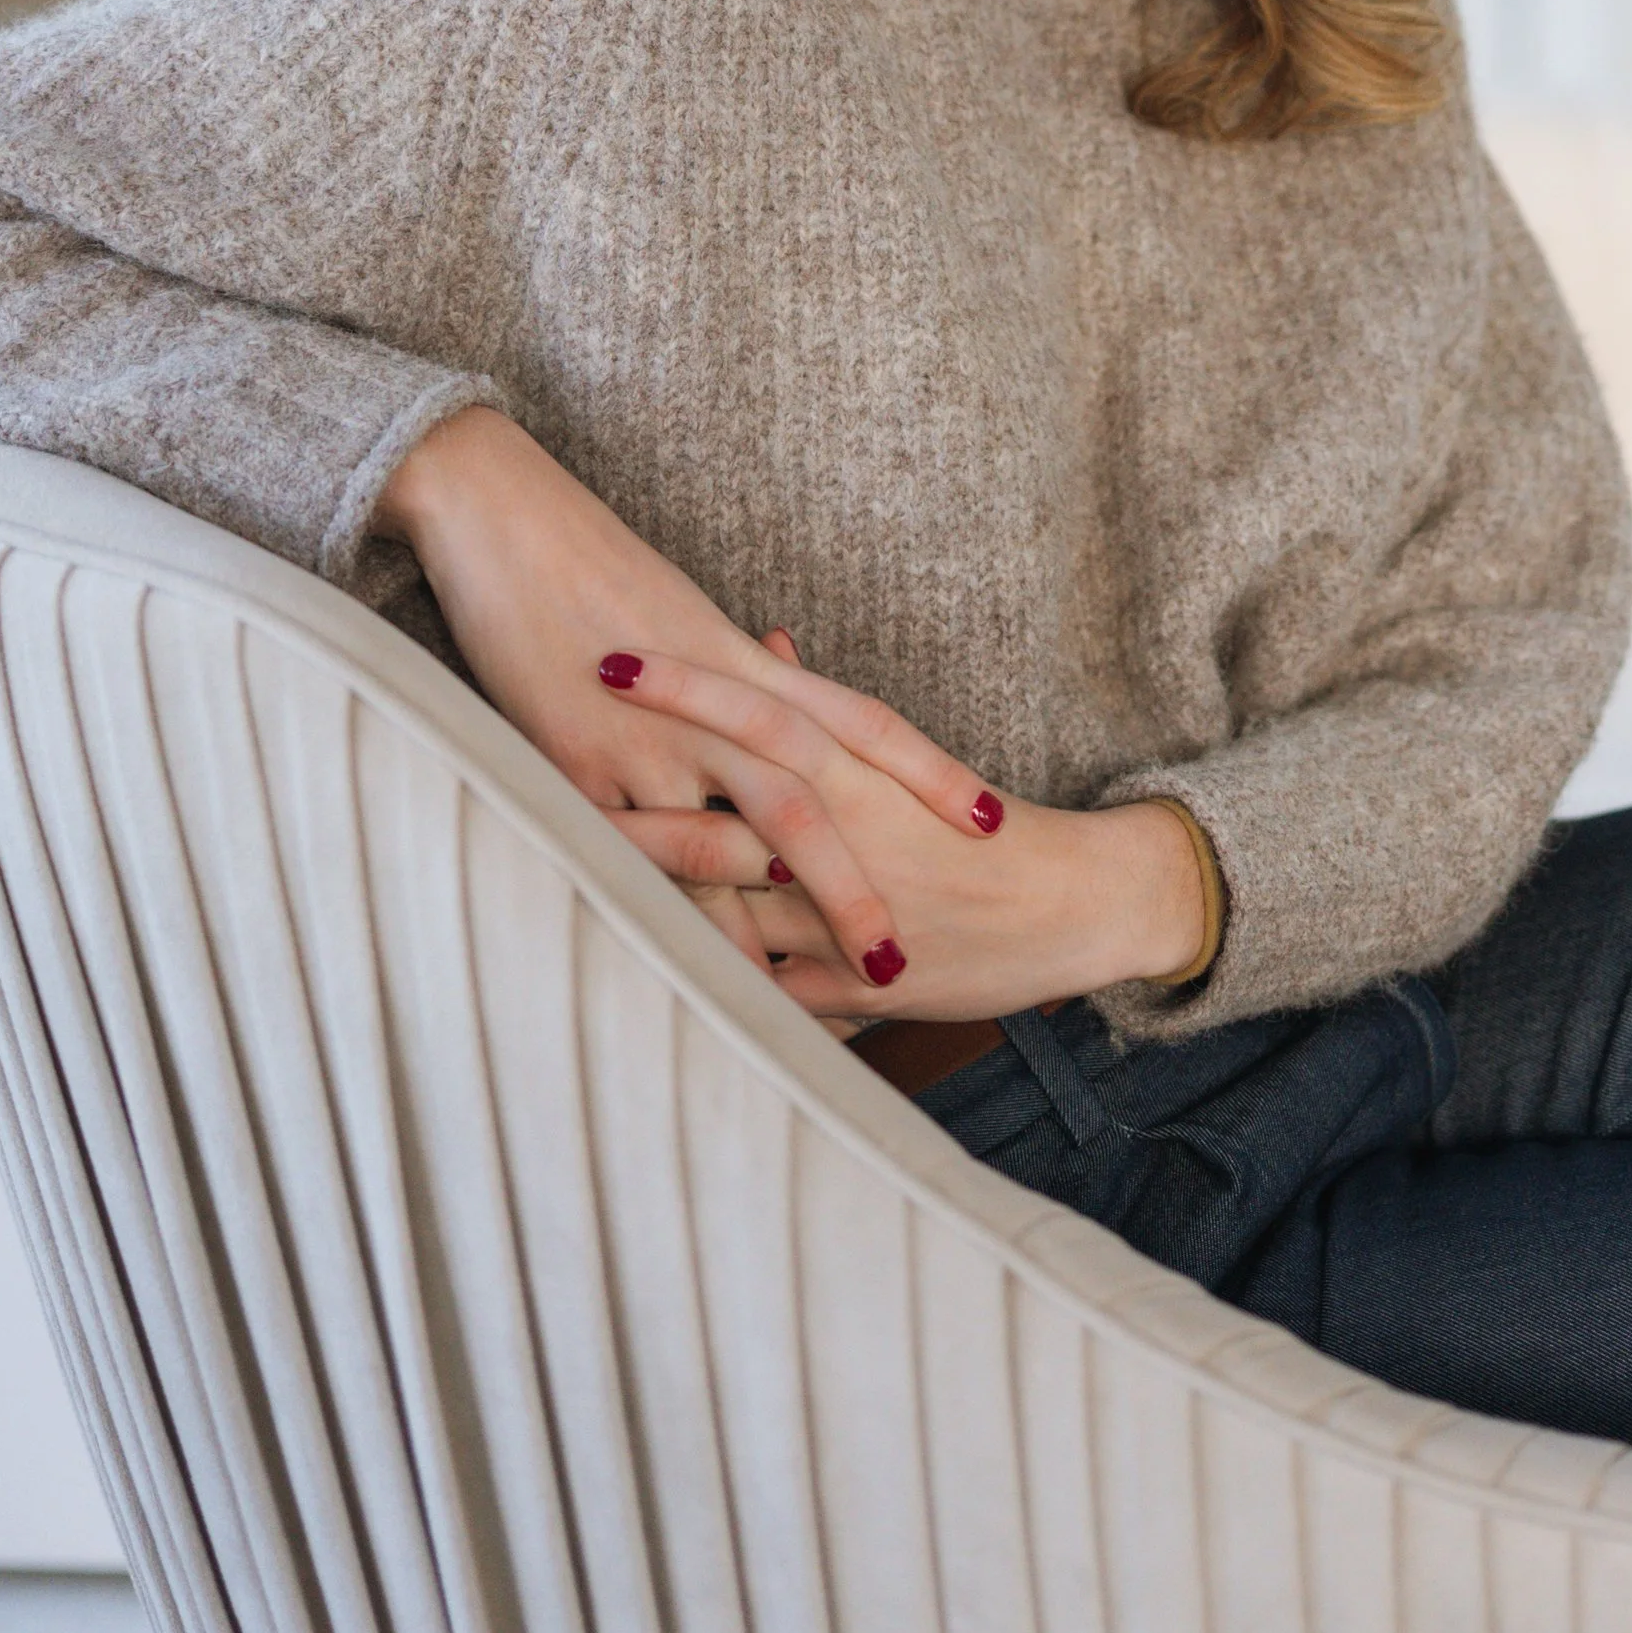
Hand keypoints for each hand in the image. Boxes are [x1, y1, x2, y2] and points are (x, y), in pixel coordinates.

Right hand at [378, 409, 999, 983]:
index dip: (928, 773)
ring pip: (719, 849)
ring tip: (793, 999)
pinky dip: (660, 916)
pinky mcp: (576, 767)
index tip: (991, 821)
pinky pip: (629, 859)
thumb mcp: (686, 614)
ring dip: (757, 926)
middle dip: (850, 888)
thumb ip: (739, 668)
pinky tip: (683, 972)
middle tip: (900, 960)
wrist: (508, 520)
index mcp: (748, 664)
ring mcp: (643, 741)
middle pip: (800, 808)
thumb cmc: (598, 565)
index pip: (861, 723)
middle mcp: (711, 708)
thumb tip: (777, 674)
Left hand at [604, 646, 1207, 1023]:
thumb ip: (820, 711)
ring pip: (729, 907)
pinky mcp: (855, 984)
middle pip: (725, 809)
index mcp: (859, 771)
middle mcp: (848, 836)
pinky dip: (708, 983)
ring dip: (651, 891)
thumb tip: (773, 643)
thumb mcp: (898, 757)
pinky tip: (635, 981)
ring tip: (562, 869)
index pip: (757, 716)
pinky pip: (766, 989)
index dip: (681, 691)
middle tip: (559, 762)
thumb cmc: (974, 828)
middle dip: (639, 792)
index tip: (607, 657)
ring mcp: (846, 915)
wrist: (1073, 899)